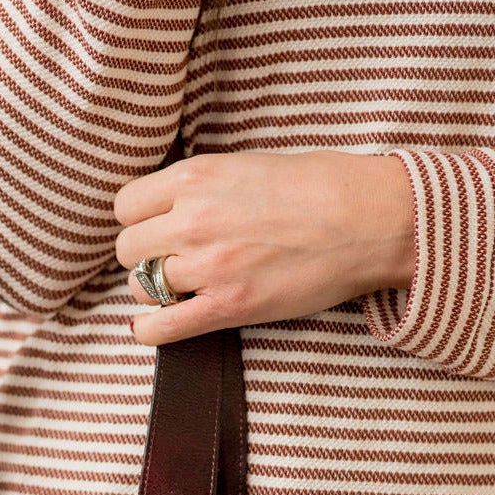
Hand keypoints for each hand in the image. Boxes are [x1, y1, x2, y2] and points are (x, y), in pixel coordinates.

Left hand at [113, 150, 415, 345]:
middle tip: (171, 260)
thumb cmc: (319, 186)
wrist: (368, 220)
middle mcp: (194, 220)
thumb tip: (171, 207)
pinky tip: (152, 325)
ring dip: (156, 290)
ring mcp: (209, 266)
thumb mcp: (249, 164)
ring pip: (142, 286)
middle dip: (145, 256)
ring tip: (181, 287)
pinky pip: (161, 327)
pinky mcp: (227, 306)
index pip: (126, 206)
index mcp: (196, 178)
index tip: (155, 228)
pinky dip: (149, 330)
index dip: (138, 220)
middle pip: (128, 249)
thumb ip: (203, 186)